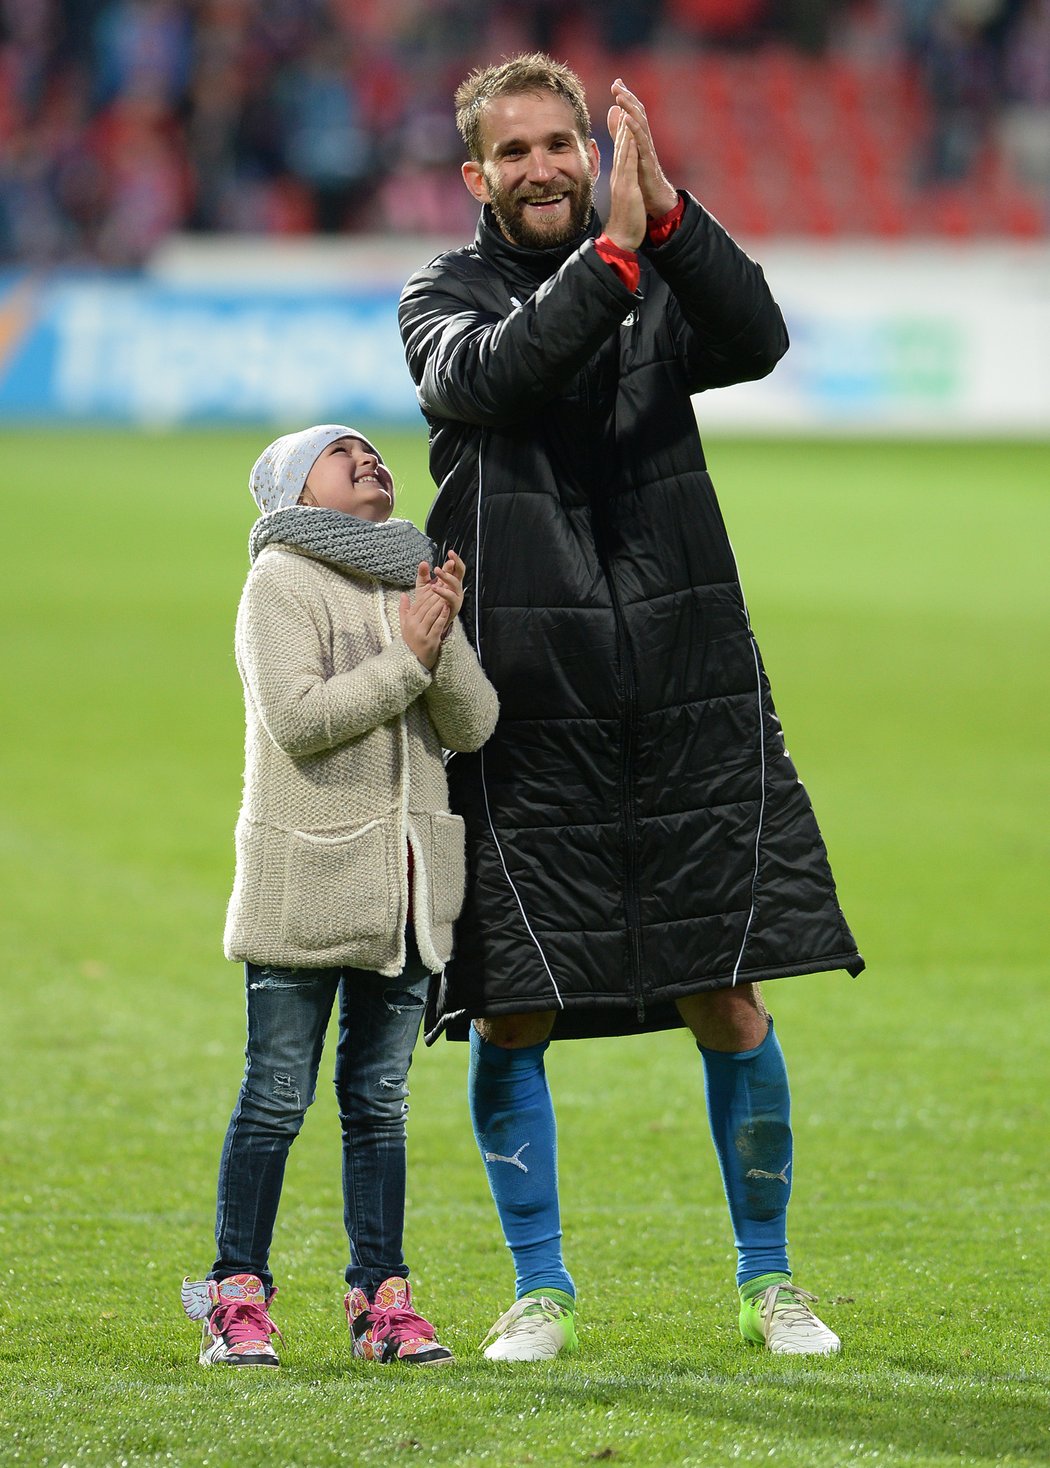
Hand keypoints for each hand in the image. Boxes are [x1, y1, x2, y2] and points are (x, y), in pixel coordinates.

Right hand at [399, 562, 450, 670]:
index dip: (428, 592)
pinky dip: (443, 616)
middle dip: (436, 594)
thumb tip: (404, 595)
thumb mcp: (404, 625)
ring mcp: (422, 634)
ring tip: (447, 592)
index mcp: (408, 620)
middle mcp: (413, 626)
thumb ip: (404, 610)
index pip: (419, 603)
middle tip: (445, 584)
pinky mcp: (430, 641)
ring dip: (440, 602)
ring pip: (432, 614)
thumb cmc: (410, 642)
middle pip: (426, 606)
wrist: (414, 663)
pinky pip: (437, 625)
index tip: (436, 583)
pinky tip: (448, 607)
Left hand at [429, 550, 465, 621]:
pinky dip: (443, 592)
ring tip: (437, 571)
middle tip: (450, 559)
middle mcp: (455, 587)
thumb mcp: (423, 586)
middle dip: (457, 564)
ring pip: (456, 583)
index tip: (450, 552)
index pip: (454, 567)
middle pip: (461, 572)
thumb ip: (423, 574)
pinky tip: (434, 588)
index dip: (454, 559)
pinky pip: (450, 597)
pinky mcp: (454, 606)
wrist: (428, 622)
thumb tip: (424, 562)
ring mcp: (456, 596)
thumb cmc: (427, 604)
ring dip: (447, 576)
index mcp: (449, 581)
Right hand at [603, 109, 645, 251]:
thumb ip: (624, 183)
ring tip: (624, 107)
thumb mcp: (625, 196)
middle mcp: (618, 174)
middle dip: (620, 120)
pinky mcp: (627, 188)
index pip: (620, 147)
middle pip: (619, 143)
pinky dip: (629, 148)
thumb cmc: (625, 220)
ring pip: (622, 149)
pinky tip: (631, 135)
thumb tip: (624, 175)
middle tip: (619, 97)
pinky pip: (628, 164)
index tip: (621, 108)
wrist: (621, 237)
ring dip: (623, 128)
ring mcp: (621, 180)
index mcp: (619, 175)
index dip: (621, 127)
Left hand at [608, 78, 676, 221]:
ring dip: (629, 109)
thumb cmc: (642, 176)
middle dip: (627, 97)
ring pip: (640, 124)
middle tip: (617, 83)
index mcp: (638, 137)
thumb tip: (614, 112)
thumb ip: (620, 131)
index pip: (631, 112)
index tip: (616, 82)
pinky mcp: (647, 160)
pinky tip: (627, 119)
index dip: (625, 97)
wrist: (654, 198)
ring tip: (620, 96)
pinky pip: (641, 142)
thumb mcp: (628, 149)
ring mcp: (646, 149)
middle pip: (637, 113)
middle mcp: (643, 139)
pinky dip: (634, 129)